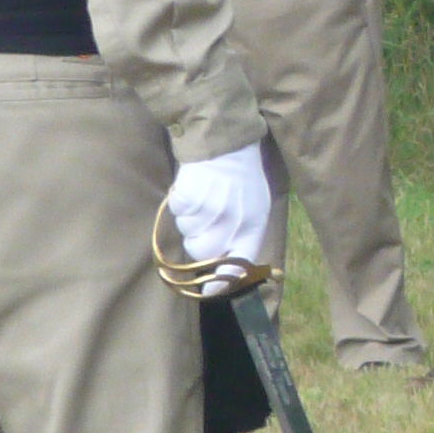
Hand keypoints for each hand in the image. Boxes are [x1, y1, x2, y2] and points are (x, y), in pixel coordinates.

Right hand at [164, 143, 273, 295]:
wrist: (226, 143)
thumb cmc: (242, 176)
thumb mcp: (256, 205)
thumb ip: (244, 234)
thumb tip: (226, 267)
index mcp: (254, 223)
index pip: (239, 263)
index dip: (222, 280)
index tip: (209, 290)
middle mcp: (233, 220)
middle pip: (203, 254)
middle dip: (199, 245)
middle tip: (203, 225)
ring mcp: (210, 209)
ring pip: (187, 234)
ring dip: (190, 222)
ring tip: (203, 200)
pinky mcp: (190, 197)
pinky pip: (177, 214)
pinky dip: (181, 206)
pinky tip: (193, 190)